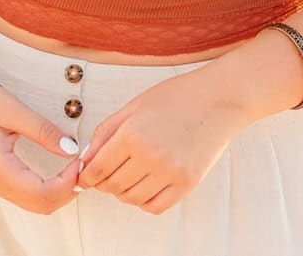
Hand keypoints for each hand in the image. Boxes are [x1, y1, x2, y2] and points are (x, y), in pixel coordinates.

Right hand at [0, 82, 84, 213]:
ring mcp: (0, 186)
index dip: (67, 182)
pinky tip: (63, 172)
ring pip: (39, 205)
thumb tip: (72, 149)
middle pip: (43, 205)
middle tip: (83, 163)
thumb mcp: (15, 111)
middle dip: (68, 189)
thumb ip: (44, 130)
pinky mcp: (4, 182)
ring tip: (75, 166)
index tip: (81, 160)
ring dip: (62, 192)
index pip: (42, 193)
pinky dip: (53, 190)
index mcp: (0, 169)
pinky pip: (33, 198)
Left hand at [77, 70, 252, 214]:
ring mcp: (170, 172)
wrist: (219, 99)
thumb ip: (106, 132)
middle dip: (102, 184)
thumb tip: (85, 159)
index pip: (97, 169)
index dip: (85, 177)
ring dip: (123, 192)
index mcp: (132, 133)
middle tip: (104, 176)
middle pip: (113, 186)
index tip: (83, 178)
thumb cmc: (177, 96)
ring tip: (128, 176)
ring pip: (132, 198)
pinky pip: (156, 206)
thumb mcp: (134, 106)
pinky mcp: (187, 183)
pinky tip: (145, 185)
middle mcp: (149, 155)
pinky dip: (144, 201)